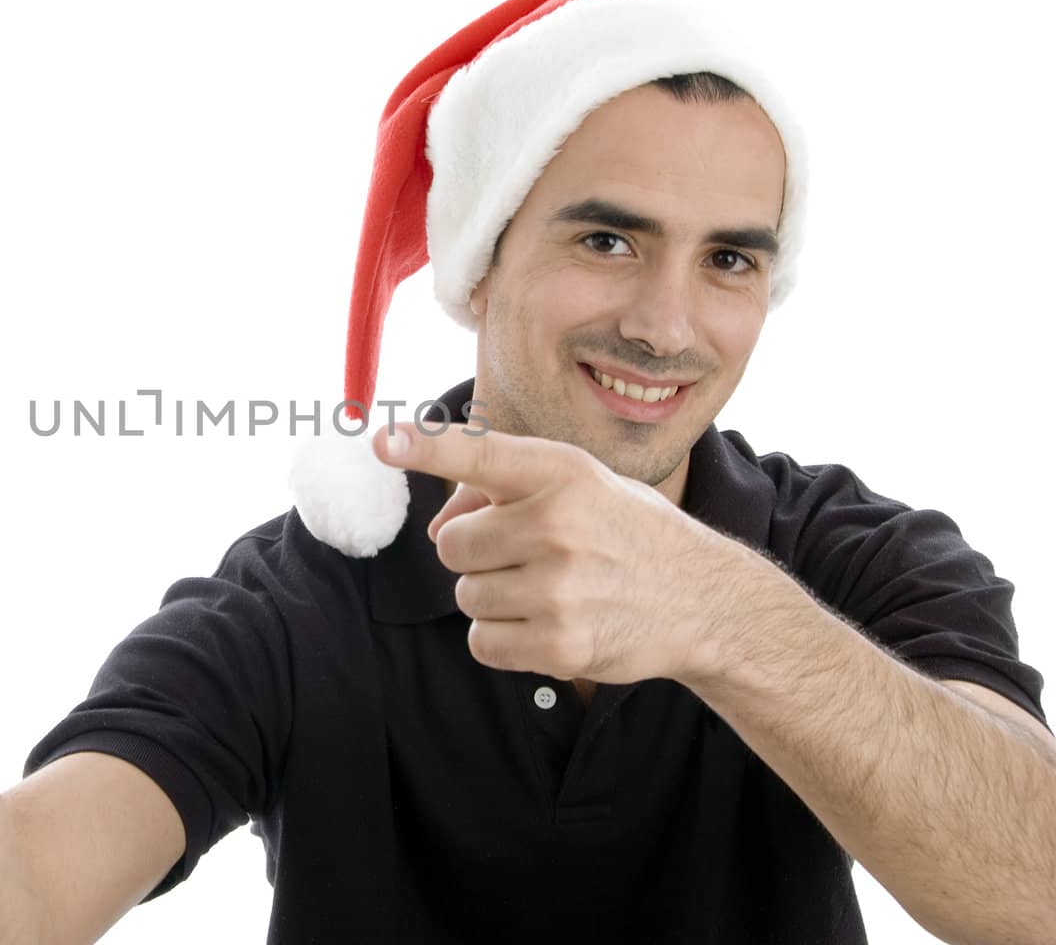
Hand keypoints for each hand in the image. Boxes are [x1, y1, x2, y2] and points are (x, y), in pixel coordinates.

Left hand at [374, 423, 752, 685]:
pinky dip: (502, 640)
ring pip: (465, 597)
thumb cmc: (621, 532)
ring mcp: (560, 587)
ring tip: (549, 590)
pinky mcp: (560, 644)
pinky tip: (547, 624)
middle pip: (452, 546)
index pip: (480, 453)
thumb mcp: (575, 487)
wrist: (702, 600)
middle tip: (529, 555)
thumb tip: (436, 531)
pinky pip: (481, 643)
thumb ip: (497, 493)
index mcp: (561, 471)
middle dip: (478, 554)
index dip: (426, 448)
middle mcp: (558, 523)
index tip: (383, 441)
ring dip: (492, 599)